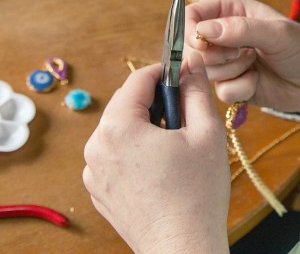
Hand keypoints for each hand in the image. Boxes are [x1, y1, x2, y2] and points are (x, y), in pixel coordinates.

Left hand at [83, 52, 229, 253]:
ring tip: (173, 147)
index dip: (163, 72)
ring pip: (120, 130)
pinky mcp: (98, 191)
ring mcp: (94, 171)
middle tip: (183, 114)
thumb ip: (195, 92)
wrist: (183, 248)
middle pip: (125, 105)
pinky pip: (114, 156)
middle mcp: (96, 146)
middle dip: (154, 102)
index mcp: (118, 127)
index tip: (181, 74)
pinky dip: (134, 152)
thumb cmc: (197, 194)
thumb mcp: (205, 133)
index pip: (137, 80)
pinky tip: (159, 169)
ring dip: (143, 127)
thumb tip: (191, 64)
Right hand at [186, 0, 299, 113]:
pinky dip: (240, 88)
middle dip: (215, 55)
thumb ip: (241, 29)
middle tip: (244, 54)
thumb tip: (203, 31)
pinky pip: (220, 91)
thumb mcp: (276, 32)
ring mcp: (226, 61)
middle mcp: (223, 34)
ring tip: (255, 64)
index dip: (190, 30)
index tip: (199, 43)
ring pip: (205, 71)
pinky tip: (257, 81)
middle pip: (192, 47)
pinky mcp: (231, 85)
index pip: (193, 15)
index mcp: (230, 10)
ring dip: (232, 71)